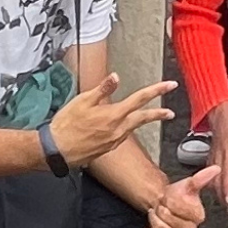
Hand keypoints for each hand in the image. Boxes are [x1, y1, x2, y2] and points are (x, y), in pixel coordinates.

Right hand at [51, 68, 182, 166]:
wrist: (57, 150)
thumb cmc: (66, 125)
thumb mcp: (82, 101)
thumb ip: (102, 88)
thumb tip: (115, 77)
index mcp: (113, 115)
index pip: (140, 98)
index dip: (157, 90)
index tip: (170, 85)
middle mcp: (117, 129)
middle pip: (143, 118)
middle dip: (159, 114)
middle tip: (170, 112)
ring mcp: (114, 141)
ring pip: (133, 127)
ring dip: (143, 121)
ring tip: (150, 117)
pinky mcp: (108, 148)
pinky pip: (122, 136)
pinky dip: (127, 128)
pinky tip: (123, 126)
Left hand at [138, 176, 207, 227]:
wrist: (168, 204)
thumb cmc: (180, 195)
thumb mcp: (190, 185)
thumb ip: (202, 178)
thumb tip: (216, 168)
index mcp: (198, 216)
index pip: (180, 208)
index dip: (171, 200)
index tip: (170, 196)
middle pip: (169, 219)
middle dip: (162, 208)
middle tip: (162, 204)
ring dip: (154, 217)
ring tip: (157, 211)